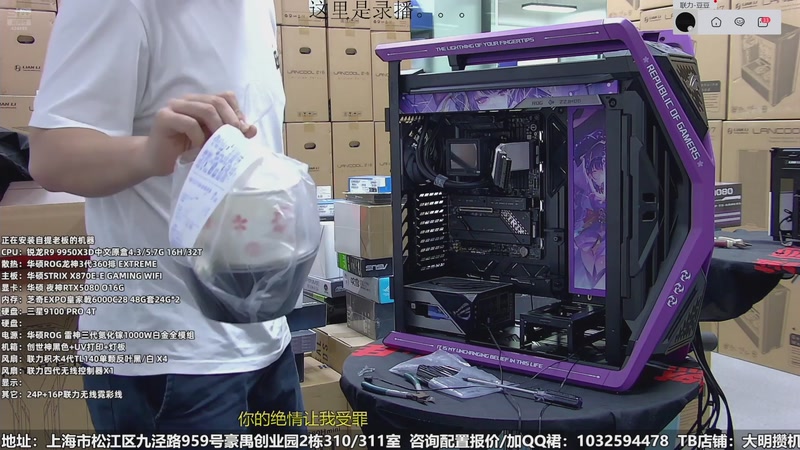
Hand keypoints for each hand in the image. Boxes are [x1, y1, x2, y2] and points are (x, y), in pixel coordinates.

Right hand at [141, 92, 257, 176]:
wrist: (157, 161)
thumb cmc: (186, 151)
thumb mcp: (213, 141)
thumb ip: (230, 134)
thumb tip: (252, 129)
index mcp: (201, 102)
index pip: (226, 97)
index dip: (237, 113)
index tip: (242, 132)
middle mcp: (188, 100)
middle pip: (217, 101)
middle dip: (231, 121)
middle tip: (235, 139)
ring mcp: (175, 106)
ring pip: (206, 109)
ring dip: (217, 129)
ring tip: (218, 145)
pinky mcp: (164, 117)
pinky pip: (190, 123)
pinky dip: (199, 137)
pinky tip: (199, 148)